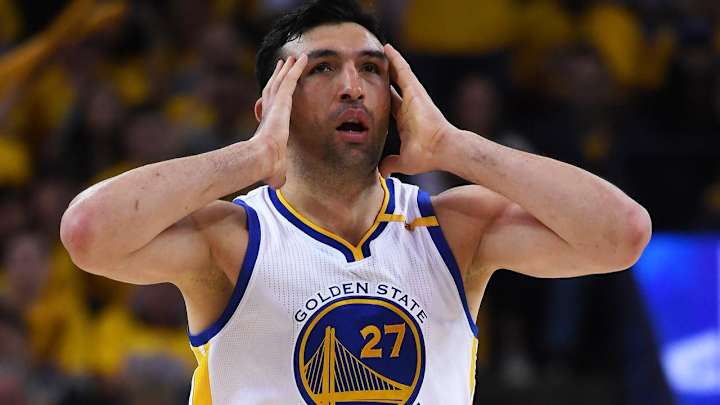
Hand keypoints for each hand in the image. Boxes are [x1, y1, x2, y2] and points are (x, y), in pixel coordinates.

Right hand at [255, 54, 307, 187]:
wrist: (261, 158)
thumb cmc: (265, 167)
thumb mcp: (273, 171)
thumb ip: (275, 174)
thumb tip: (276, 186)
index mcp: (269, 126)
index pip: (272, 107)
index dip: (273, 96)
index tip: (275, 89)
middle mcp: (270, 111)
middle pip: (274, 88)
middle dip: (279, 76)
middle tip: (283, 64)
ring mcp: (275, 105)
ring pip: (282, 81)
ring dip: (288, 68)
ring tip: (294, 58)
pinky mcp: (281, 101)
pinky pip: (291, 80)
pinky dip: (296, 68)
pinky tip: (303, 58)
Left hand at [379, 44, 455, 177]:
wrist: (441, 149)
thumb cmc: (427, 156)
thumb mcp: (404, 161)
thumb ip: (392, 163)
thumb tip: (381, 173)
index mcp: (404, 121)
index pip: (389, 105)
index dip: (379, 98)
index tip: (370, 92)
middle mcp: (408, 106)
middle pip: (392, 87)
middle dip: (383, 78)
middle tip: (371, 67)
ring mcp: (412, 96)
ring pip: (396, 75)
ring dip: (388, 64)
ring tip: (377, 51)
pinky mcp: (415, 90)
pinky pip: (402, 70)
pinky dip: (395, 58)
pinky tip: (386, 47)